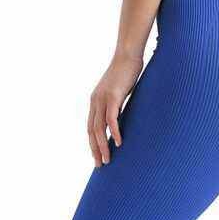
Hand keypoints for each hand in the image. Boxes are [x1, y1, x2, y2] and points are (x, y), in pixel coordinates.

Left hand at [88, 51, 143, 165]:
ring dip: (102, 146)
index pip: (90, 127)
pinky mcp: (113, 96)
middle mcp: (95, 101)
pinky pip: (112, 118)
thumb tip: (122, 116)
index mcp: (96, 101)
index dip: (93, 143)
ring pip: (99, 128)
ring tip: (107, 160)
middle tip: (100, 165)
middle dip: (95, 149)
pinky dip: (114, 132)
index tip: (98, 156)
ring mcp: (103, 99)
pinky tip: (118, 143)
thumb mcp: (119, 91)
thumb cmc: (127, 71)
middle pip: (91, 131)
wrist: (128, 54)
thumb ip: (118, 104)